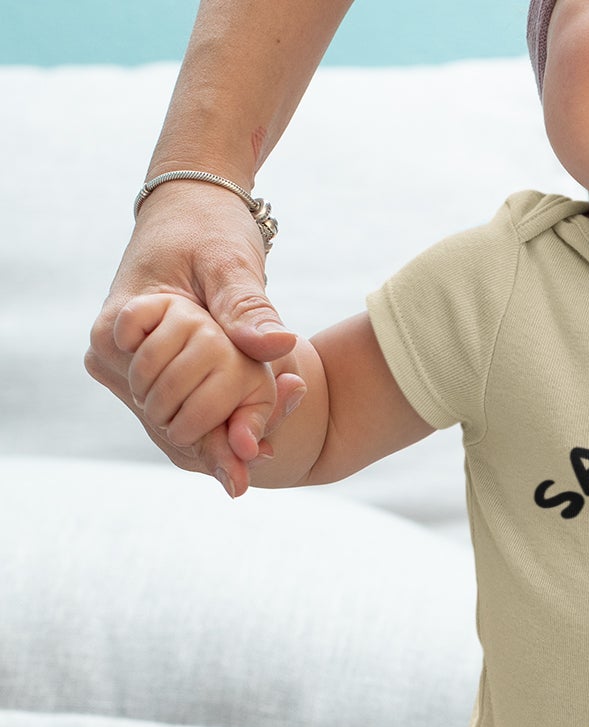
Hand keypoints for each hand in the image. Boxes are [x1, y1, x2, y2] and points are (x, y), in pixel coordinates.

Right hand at [86, 179, 303, 491]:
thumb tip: (281, 344)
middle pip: (166, 422)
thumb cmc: (209, 227)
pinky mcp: (137, 367)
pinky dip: (211, 425)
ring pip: (170, 425)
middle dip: (217, 440)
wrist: (189, 208)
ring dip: (216, 436)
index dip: (212, 437)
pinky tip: (245, 436)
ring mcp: (119, 362)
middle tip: (266, 454)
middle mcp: (108, 351)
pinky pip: (175, 413)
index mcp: (119, 324)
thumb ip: (249, 308)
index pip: (163, 403)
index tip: (259, 457)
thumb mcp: (231, 263)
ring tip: (261, 449)